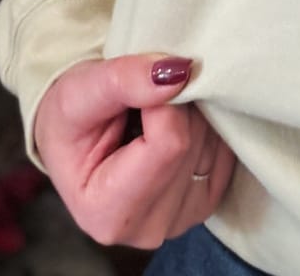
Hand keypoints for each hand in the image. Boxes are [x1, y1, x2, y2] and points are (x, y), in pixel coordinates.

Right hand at [32, 54, 235, 248]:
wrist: (78, 132)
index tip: (140, 88)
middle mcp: (146, 227)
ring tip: (155, 113)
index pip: (169, 144)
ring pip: (214, 143)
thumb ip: (125, 80)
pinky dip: (209, 126)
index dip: (162, 102)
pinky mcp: (204, 202)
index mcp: (107, 212)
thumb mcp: (81, 90)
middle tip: (145, 99)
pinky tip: (178, 123)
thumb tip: (180, 72)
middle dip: (178, 105)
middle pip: (193, 144)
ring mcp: (180, 219)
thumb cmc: (72, 115)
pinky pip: (227, 152)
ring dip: (193, 112)